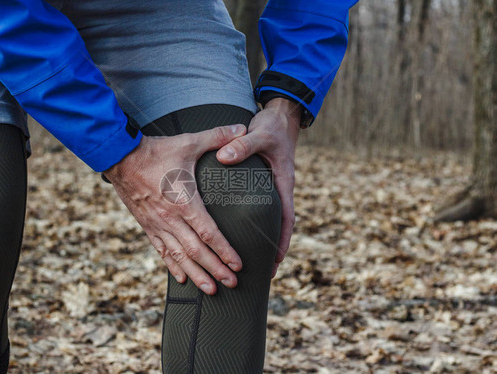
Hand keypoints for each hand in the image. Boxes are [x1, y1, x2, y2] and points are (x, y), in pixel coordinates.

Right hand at [104, 124, 246, 294]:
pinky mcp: (147, 225)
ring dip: (196, 274)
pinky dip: (173, 266)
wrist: (120, 157)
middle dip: (215, 269)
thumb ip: (216, 136)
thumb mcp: (188, 142)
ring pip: (179, 256)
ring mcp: (157, 224)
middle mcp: (170, 218)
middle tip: (232, 284)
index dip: (224, 251)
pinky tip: (182, 278)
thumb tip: (241, 128)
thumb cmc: (157, 151)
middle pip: (196, 251)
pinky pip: (161, 251)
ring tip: (211, 290)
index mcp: (183, 201)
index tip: (238, 265)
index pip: (208, 233)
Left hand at [216, 98, 300, 277]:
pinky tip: (240, 231)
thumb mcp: (259, 134)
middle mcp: (279, 189)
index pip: (286, 218)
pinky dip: (254, 222)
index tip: (276, 261)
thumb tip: (224, 156)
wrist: (280, 116)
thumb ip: (242, 144)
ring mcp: (271, 187)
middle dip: (272, 248)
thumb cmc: (272, 126)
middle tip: (264, 272)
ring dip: (263, 238)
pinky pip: (260, 207)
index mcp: (283, 183)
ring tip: (252, 260)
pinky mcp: (263, 183)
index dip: (281, 240)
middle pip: (279, 225)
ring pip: (269, 218)